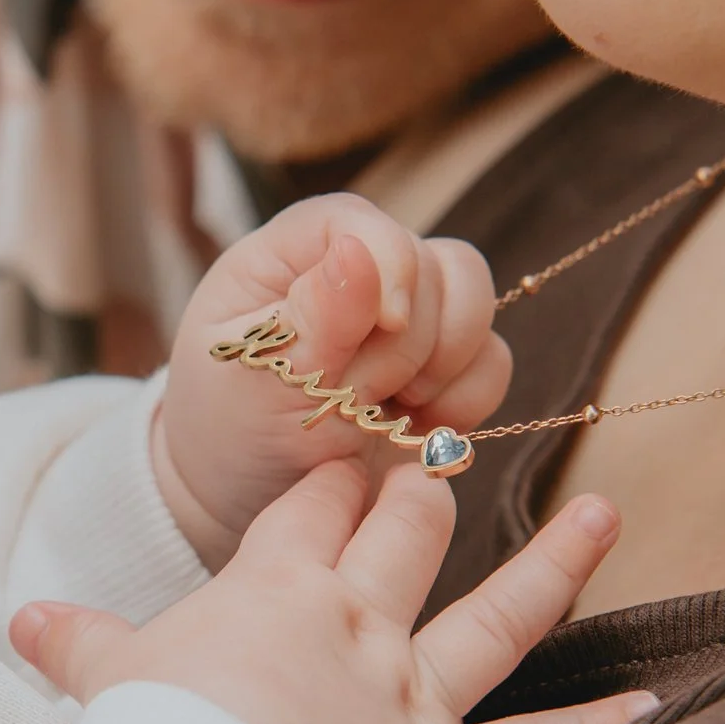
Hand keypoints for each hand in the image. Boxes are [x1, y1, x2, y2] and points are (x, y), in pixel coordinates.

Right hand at [11, 462, 655, 723]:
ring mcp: (412, 697)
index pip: (310, 508)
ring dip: (556, 564)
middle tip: (450, 463)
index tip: (354, 448)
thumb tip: (23, 619)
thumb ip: (79, 645)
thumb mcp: (108, 684)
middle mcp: (357, 624)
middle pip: (408, 533)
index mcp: (273, 589)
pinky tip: (650, 705)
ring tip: (606, 511)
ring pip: (500, 615)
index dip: (332, 478)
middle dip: (429, 492)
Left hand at [154, 195, 509, 569]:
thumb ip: (313, 321)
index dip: (391, 266)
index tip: (387, 326)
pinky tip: (420, 428)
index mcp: (288, 256)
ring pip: (474, 300)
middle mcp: (356, 271)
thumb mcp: (255, 382)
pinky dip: (467, 399)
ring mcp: (405, 314)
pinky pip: (492, 360)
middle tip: (352, 401)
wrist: (250, 500)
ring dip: (443, 368)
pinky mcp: (442, 364)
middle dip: (403, 347)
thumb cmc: (232, 432)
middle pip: (431, 264)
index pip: (361, 223)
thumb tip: (357, 250)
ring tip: (389, 411)